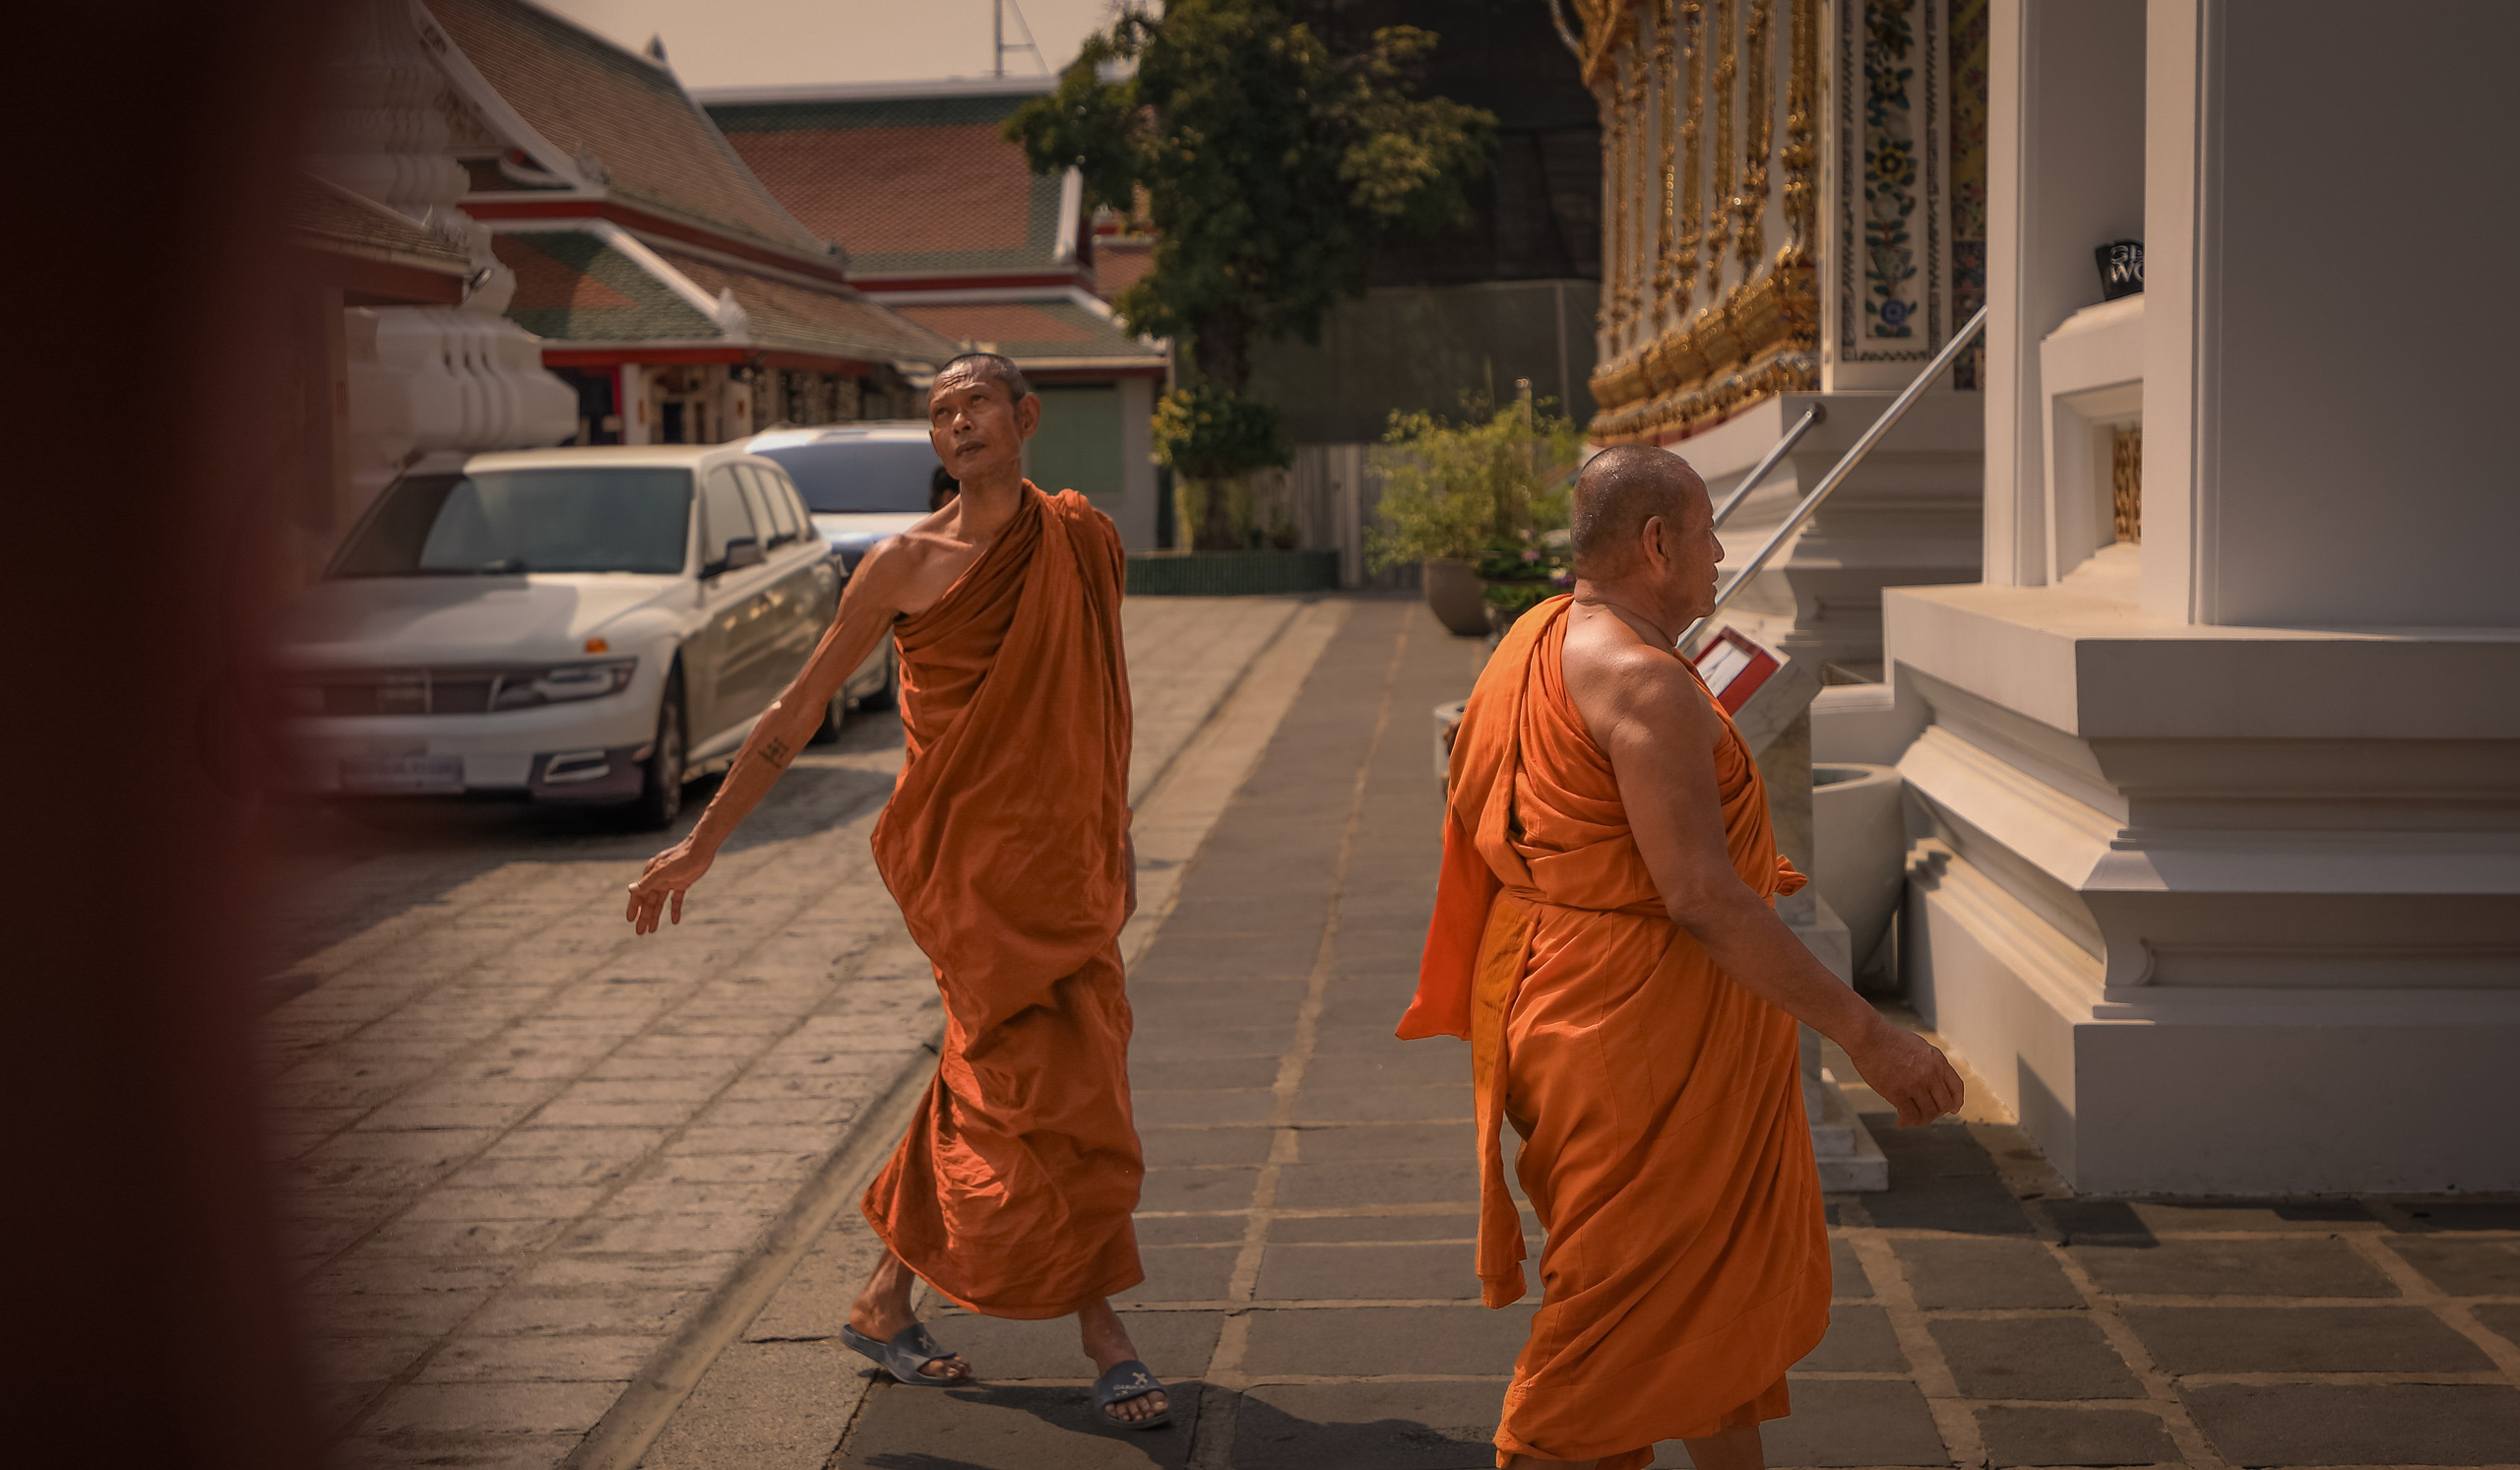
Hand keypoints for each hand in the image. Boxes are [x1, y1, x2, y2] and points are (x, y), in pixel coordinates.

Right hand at [626, 840, 714, 935]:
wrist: (700, 849)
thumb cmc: (681, 858)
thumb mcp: (663, 872)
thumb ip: (648, 882)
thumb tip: (630, 889)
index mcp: (651, 875)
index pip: (639, 894)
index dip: (634, 907)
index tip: (630, 920)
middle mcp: (658, 879)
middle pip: (649, 901)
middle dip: (644, 916)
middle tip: (640, 932)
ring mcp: (670, 881)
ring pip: (661, 902)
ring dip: (656, 915)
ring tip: (652, 930)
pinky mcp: (683, 883)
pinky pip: (676, 899)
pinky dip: (675, 910)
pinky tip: (675, 921)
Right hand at [1844, 1016, 1965, 1127]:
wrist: (1869, 1036)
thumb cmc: (1889, 1039)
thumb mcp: (1919, 1046)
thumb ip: (1931, 1063)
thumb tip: (1935, 1080)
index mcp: (1937, 1061)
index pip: (1956, 1087)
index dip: (1956, 1101)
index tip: (1953, 1109)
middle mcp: (1930, 1074)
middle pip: (1944, 1104)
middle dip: (1937, 1113)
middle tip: (1927, 1115)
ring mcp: (1915, 1084)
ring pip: (1928, 1113)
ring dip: (1921, 1120)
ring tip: (1912, 1120)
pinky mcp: (1898, 1093)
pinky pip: (1909, 1115)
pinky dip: (1905, 1123)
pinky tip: (1899, 1123)